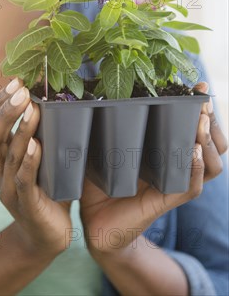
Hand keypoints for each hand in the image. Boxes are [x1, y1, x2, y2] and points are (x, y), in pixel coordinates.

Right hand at [0, 78, 71, 257]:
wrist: (47, 238)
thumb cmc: (48, 191)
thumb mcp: (44, 158)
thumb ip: (45, 134)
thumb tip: (62, 98)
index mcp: (0, 158)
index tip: (15, 81)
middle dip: (5, 109)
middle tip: (21, 88)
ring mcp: (9, 190)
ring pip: (7, 155)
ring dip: (19, 128)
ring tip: (32, 107)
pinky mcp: (26, 207)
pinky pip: (23, 181)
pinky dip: (28, 161)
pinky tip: (36, 145)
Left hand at [80, 81, 227, 256]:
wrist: (94, 221)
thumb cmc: (101, 181)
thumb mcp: (109, 146)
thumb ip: (113, 125)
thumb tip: (106, 90)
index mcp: (170, 152)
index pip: (200, 130)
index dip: (205, 110)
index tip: (200, 87)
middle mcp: (179, 167)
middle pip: (215, 144)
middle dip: (212, 121)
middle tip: (202, 102)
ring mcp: (175, 185)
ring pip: (212, 164)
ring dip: (208, 141)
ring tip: (199, 122)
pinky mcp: (166, 202)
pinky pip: (192, 186)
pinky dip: (195, 168)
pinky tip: (191, 150)